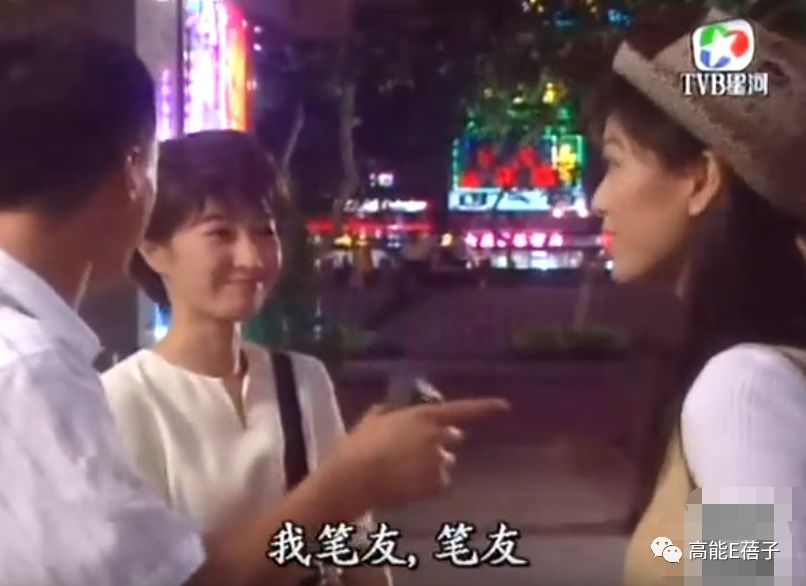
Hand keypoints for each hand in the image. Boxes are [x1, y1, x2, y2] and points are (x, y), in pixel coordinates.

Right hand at [323, 398, 509, 509]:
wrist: (356, 478)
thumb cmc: (359, 444)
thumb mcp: (372, 419)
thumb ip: (389, 412)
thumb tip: (394, 411)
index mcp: (424, 416)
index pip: (463, 409)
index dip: (485, 407)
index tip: (504, 406)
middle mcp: (437, 436)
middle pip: (452, 437)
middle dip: (441, 442)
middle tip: (416, 451)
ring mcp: (439, 461)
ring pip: (443, 463)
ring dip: (432, 465)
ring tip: (403, 472)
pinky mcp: (436, 484)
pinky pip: (438, 484)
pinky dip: (427, 486)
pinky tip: (406, 486)